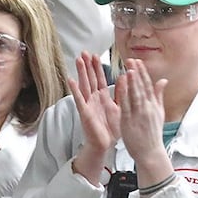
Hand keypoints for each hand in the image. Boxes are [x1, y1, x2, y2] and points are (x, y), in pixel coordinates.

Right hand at [67, 52, 119, 180]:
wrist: (105, 145)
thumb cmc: (111, 129)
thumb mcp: (121, 107)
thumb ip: (122, 92)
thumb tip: (126, 77)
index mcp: (103, 97)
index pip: (100, 79)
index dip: (97, 67)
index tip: (95, 55)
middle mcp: (94, 99)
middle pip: (90, 79)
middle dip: (87, 66)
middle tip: (84, 52)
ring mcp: (88, 105)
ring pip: (84, 85)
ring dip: (81, 73)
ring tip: (78, 60)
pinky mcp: (84, 112)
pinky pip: (79, 99)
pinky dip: (75, 90)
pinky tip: (71, 80)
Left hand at [117, 59, 171, 183]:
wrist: (150, 152)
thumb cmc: (152, 134)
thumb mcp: (159, 113)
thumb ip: (158, 96)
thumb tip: (163, 80)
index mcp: (153, 105)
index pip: (148, 85)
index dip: (143, 73)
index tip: (138, 61)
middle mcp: (147, 108)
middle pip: (141, 87)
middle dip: (137, 73)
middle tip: (131, 60)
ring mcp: (138, 114)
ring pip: (135, 95)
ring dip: (132, 81)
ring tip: (129, 68)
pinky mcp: (129, 121)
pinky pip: (126, 105)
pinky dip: (124, 94)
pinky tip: (121, 86)